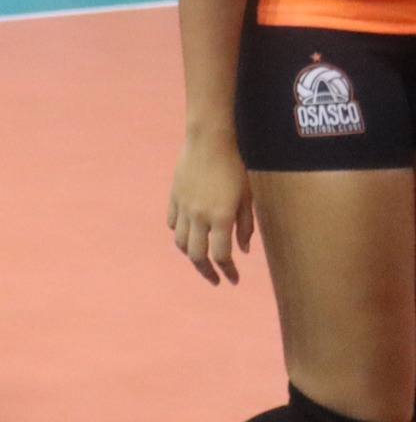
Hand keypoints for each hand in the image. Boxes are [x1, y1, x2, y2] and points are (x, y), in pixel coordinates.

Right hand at [168, 131, 251, 284]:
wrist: (208, 141)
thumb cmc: (234, 168)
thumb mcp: (247, 197)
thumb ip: (245, 226)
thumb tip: (243, 251)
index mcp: (221, 217)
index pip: (221, 255)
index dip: (228, 271)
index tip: (234, 280)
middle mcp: (200, 216)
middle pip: (197, 255)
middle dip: (207, 272)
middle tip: (215, 279)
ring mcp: (184, 207)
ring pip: (181, 242)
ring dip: (191, 255)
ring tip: (201, 260)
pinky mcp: (174, 197)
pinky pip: (173, 223)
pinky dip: (180, 234)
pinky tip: (190, 235)